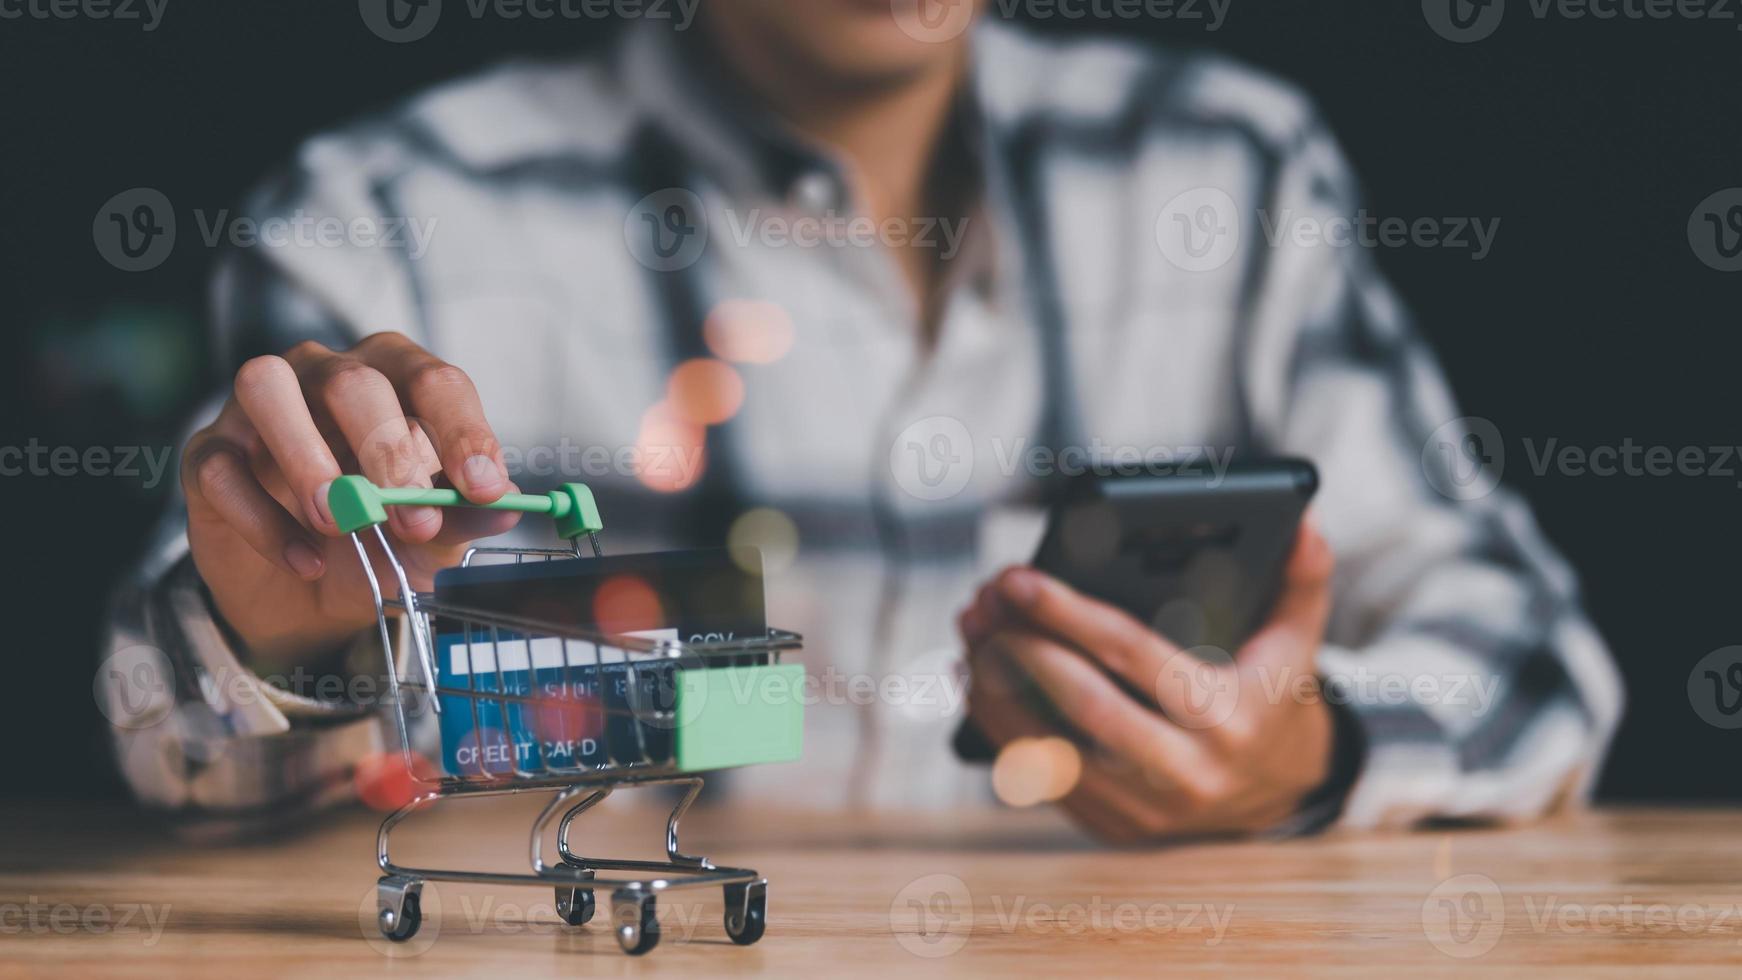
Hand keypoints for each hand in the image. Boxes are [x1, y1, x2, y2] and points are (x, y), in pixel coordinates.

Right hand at [182, 332, 520, 665]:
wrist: (311, 594)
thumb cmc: (382, 541)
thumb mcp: (434, 537)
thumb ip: (466, 517)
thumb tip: (510, 508)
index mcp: (395, 377)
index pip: (434, 381)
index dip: (463, 431)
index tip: (485, 487)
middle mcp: (325, 373)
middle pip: (354, 379)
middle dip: (387, 448)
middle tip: (412, 518)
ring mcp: (257, 408)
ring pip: (267, 387)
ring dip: (308, 456)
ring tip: (341, 520)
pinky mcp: (209, 453)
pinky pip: (221, 467)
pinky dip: (264, 519)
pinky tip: (306, 560)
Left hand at [958, 521, 1336, 842]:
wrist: (1275, 793)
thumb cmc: (1269, 696)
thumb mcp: (1294, 642)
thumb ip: (1300, 580)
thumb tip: (1303, 521)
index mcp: (1228, 717)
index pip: (1133, 655)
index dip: (1068, 613)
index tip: (1017, 576)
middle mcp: (1186, 771)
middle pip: (1082, 705)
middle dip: (1021, 647)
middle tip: (982, 600)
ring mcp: (1145, 809)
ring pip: (1049, 750)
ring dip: (996, 688)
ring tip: (970, 632)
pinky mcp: (1111, 826)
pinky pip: (1042, 778)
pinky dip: (1001, 728)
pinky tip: (976, 680)